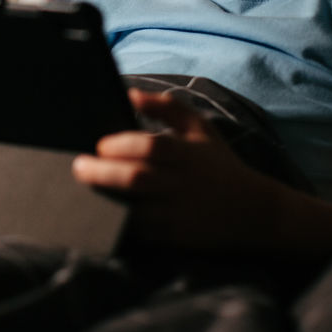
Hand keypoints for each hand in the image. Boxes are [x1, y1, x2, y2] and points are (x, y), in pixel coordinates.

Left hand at [71, 89, 267, 250]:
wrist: (254, 212)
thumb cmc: (219, 164)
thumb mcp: (200, 128)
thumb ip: (166, 107)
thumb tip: (129, 93)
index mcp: (188, 154)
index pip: (151, 147)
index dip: (122, 145)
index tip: (100, 145)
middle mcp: (182, 184)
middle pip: (137, 178)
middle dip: (102, 172)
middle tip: (77, 167)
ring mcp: (178, 214)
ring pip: (136, 210)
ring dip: (107, 200)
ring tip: (84, 190)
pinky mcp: (175, 238)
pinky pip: (141, 232)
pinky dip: (119, 224)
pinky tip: (101, 213)